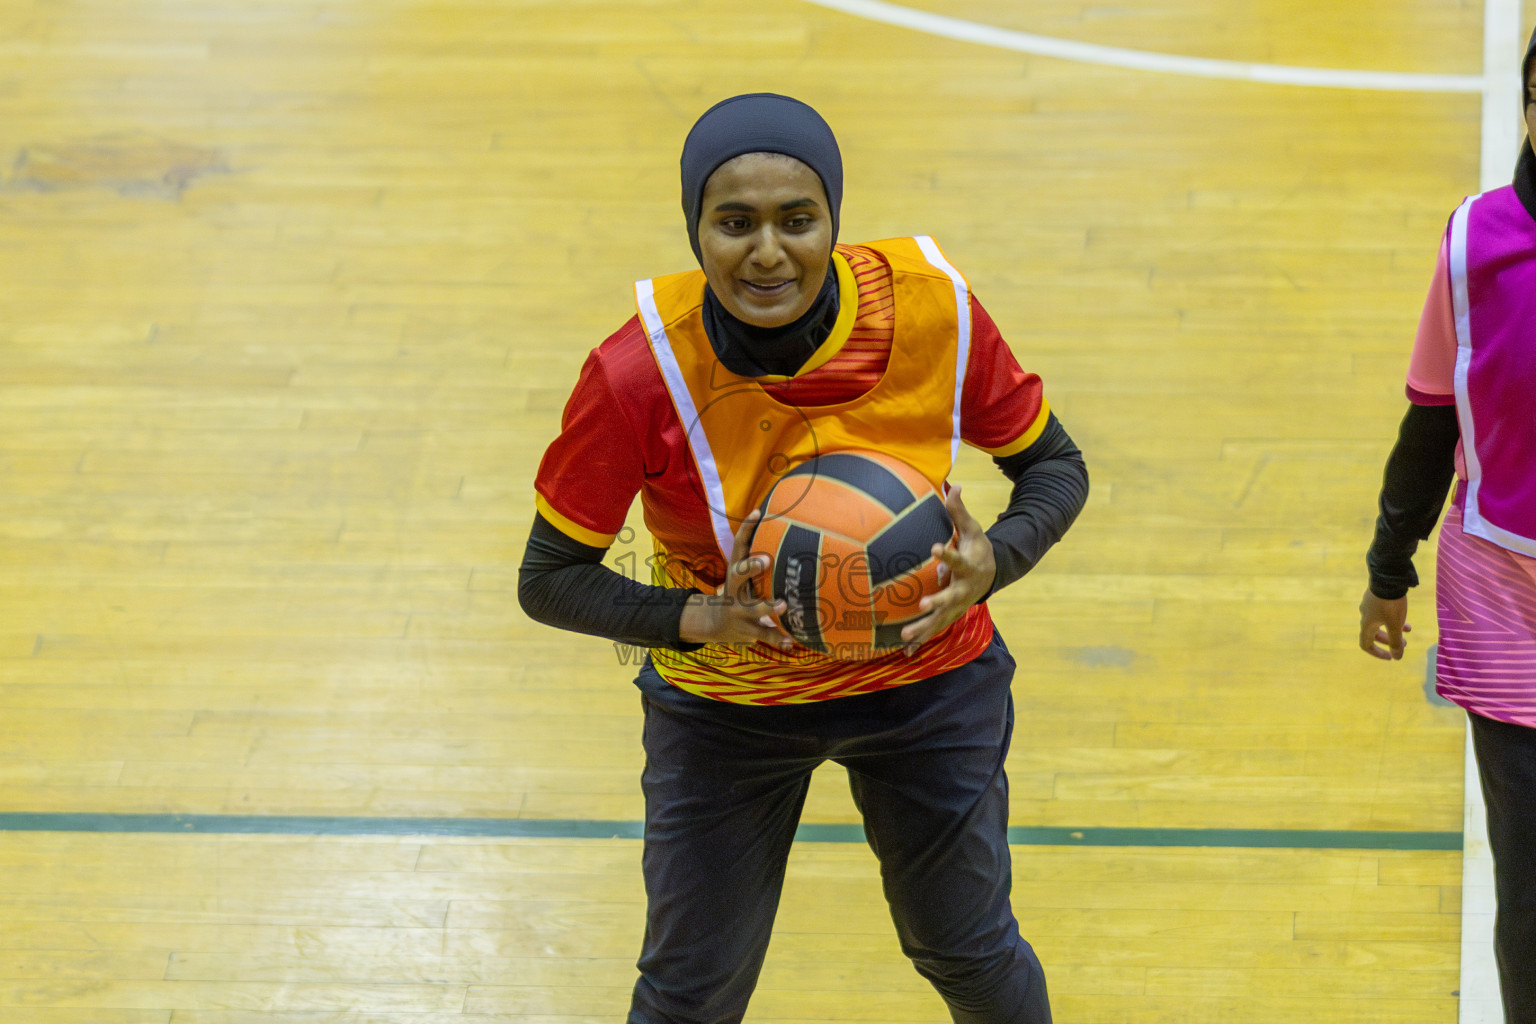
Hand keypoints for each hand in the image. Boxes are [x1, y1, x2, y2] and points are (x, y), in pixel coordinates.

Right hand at [678, 510, 794, 650]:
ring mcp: (740, 611)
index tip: (758, 511)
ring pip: (754, 609)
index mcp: (736, 573)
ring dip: (768, 607)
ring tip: (783, 604)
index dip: (746, 528)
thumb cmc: (740, 592)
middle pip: (738, 576)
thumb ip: (758, 558)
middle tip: (766, 560)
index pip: (738, 546)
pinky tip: (791, 642)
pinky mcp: (748, 630)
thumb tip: (784, 528)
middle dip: (750, 568)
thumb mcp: (742, 575)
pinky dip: (778, 640)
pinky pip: (764, 635)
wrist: (715, 624)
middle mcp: (735, 590)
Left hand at [899, 484, 995, 654]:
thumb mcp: (972, 528)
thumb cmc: (977, 547)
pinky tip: (906, 654)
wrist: (991, 572)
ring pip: (941, 619)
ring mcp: (958, 605)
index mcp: (969, 565)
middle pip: (951, 597)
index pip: (957, 558)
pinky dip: (922, 642)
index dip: (947, 554)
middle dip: (938, 601)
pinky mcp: (950, 615)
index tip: (935, 548)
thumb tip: (953, 485)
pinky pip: (935, 629)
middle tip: (923, 604)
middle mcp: (964, 588)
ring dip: (924, 628)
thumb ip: (959, 511)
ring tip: (905, 635)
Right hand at [1358, 588, 1410, 659]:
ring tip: (1407, 630)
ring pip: (1380, 622)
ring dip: (1393, 629)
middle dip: (1389, 641)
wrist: (1387, 578)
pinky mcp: (1375, 597)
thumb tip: (1397, 658)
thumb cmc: (1390, 605)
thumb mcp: (1395, 625)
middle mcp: (1365, 616)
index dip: (1377, 653)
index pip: (1366, 644)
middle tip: (1405, 643)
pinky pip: (1382, 612)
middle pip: (1374, 634)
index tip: (1391, 656)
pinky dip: (1392, 617)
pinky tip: (1403, 614)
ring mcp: (1369, 605)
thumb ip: (1396, 641)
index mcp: (1367, 625)